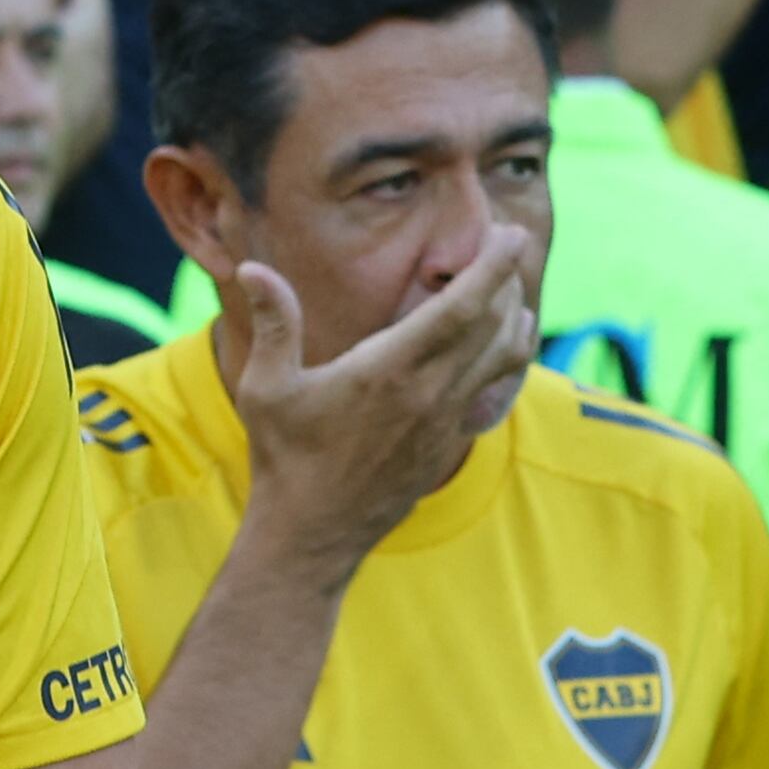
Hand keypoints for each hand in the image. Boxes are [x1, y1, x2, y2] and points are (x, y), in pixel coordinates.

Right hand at [213, 230, 539, 579]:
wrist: (312, 535)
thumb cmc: (284, 458)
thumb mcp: (267, 387)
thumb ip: (274, 322)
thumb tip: (253, 267)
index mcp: (389, 370)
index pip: (460, 308)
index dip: (493, 267)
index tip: (510, 233)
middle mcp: (429, 393)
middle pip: (495, 324)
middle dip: (509, 278)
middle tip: (507, 243)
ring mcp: (445, 421)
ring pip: (504, 358)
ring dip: (515, 317)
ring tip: (508, 289)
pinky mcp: (448, 443)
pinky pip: (493, 389)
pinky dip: (506, 357)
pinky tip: (498, 343)